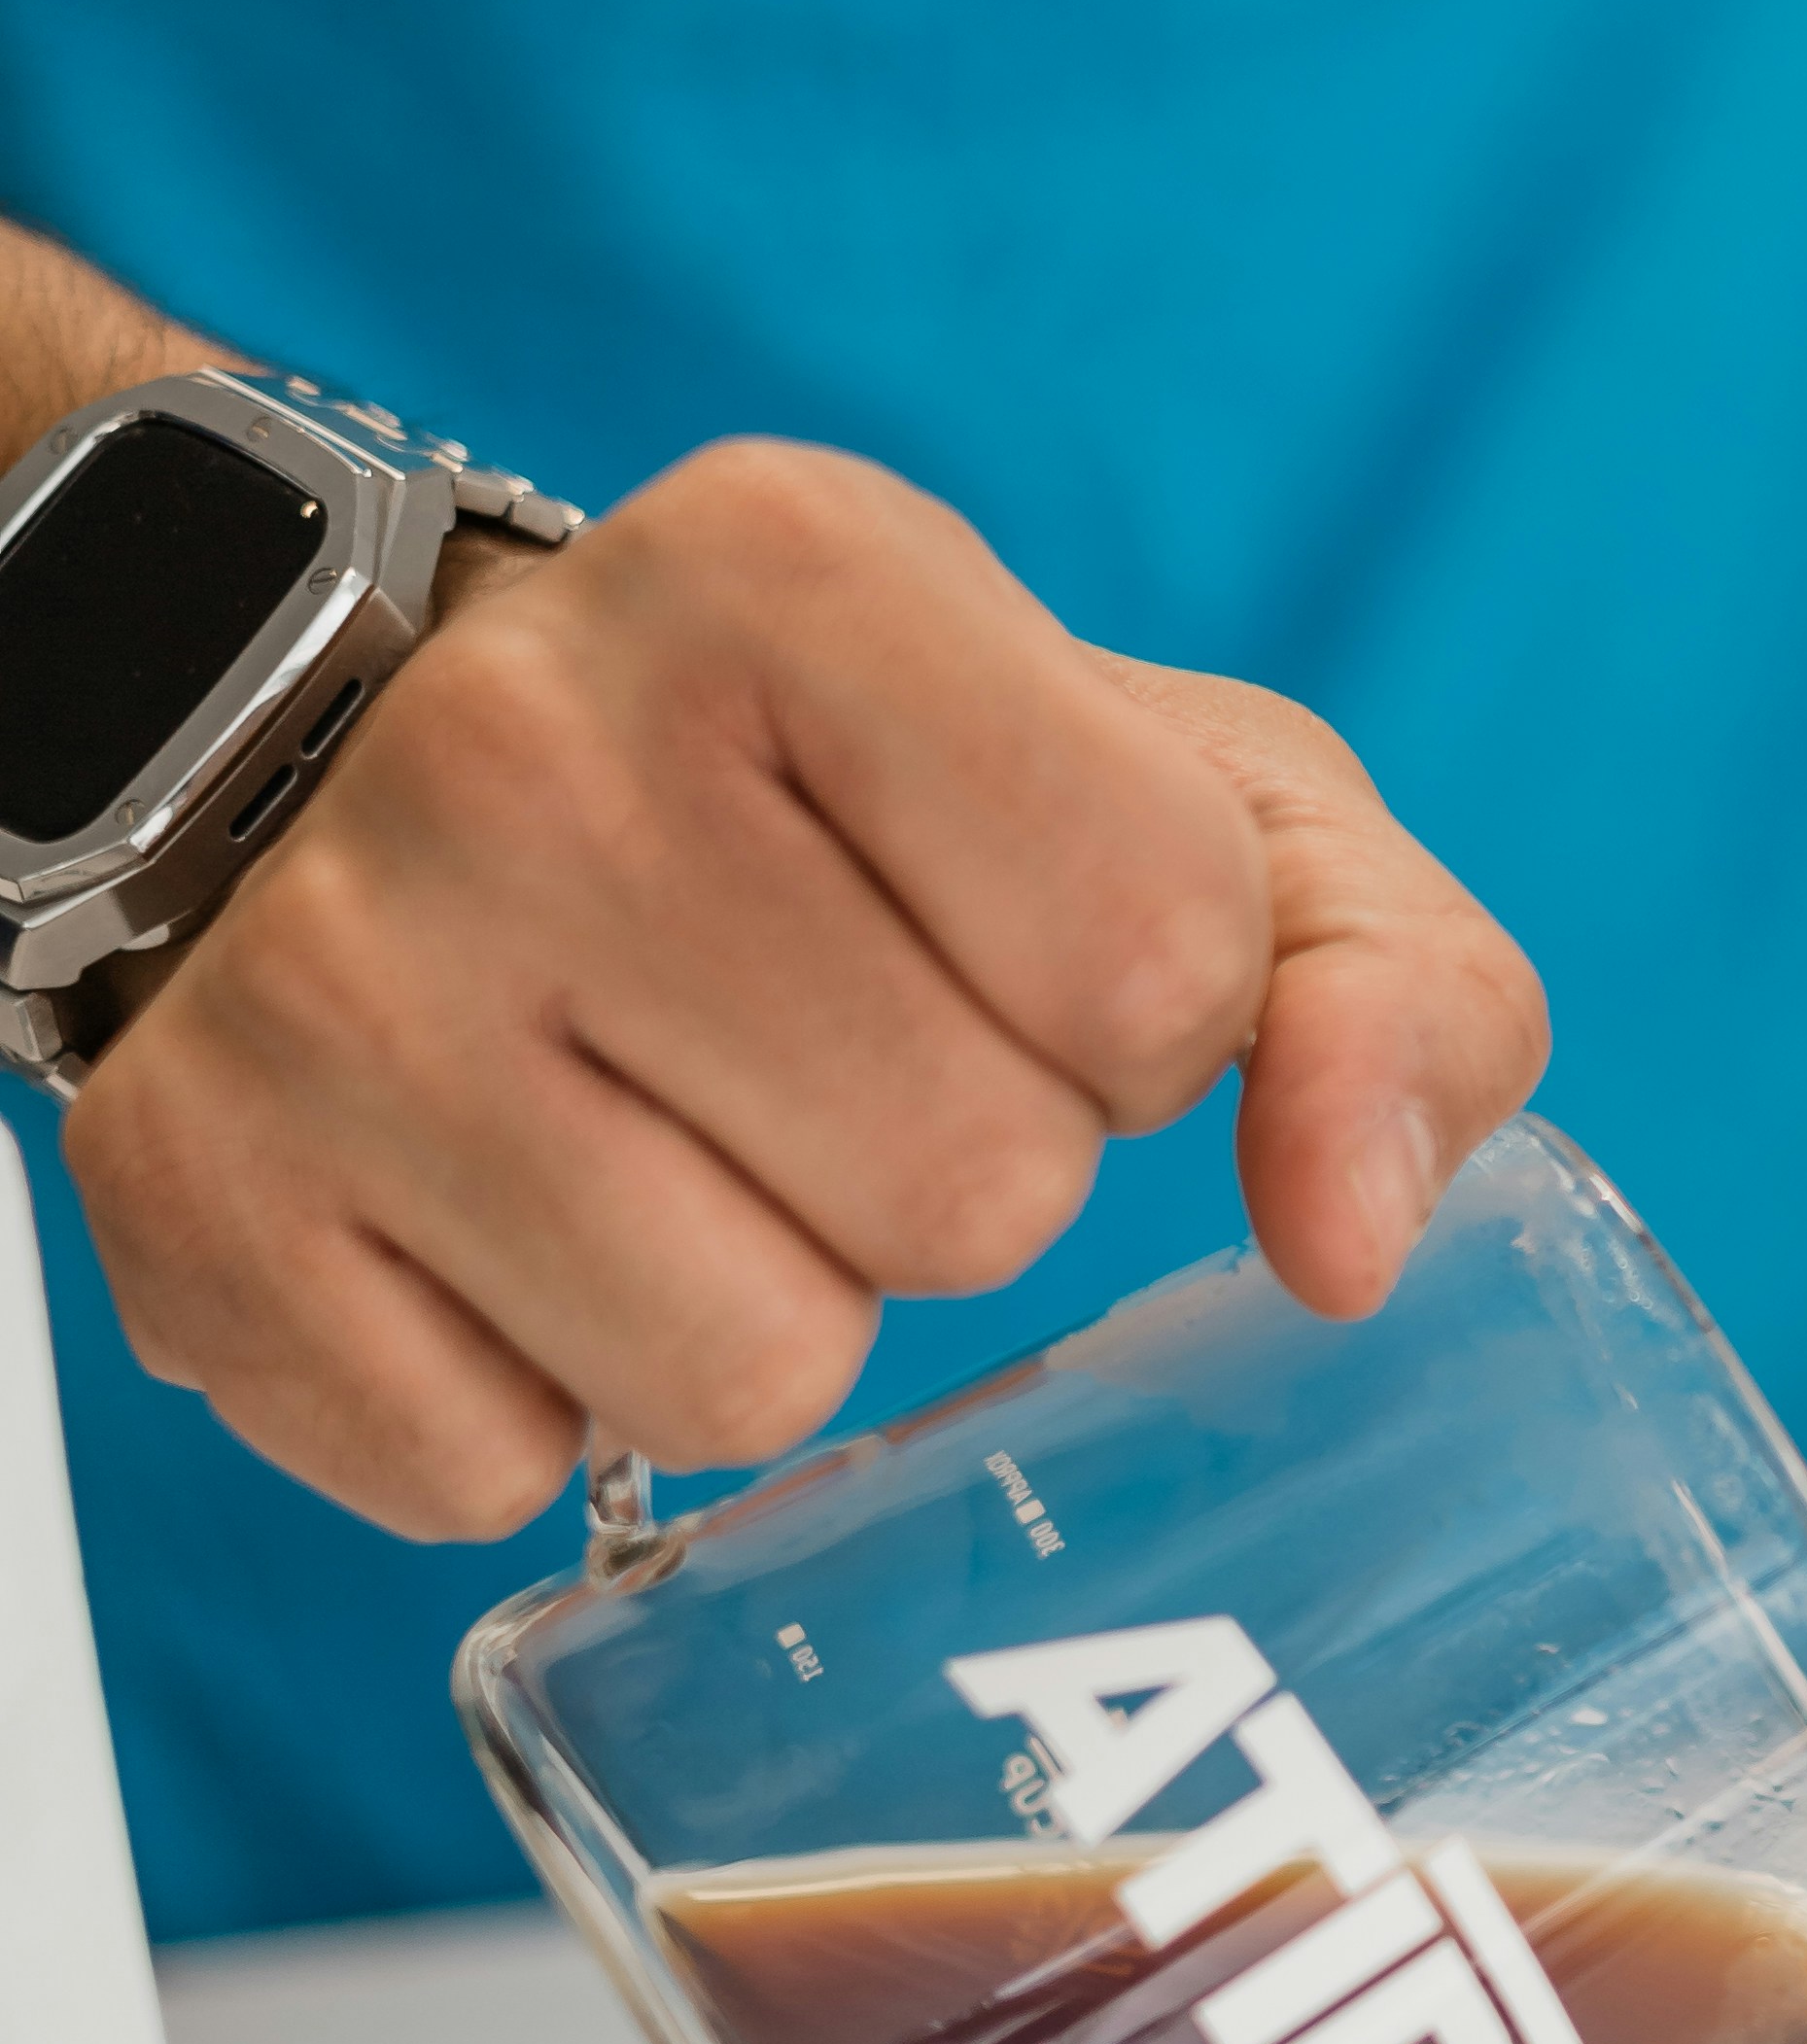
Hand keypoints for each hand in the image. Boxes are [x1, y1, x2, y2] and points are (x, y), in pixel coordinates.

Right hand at [66, 437, 1547, 1535]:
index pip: (1161, 965)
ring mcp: (322, 975)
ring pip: (748, 1377)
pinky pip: (501, 1475)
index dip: (1133, 1017)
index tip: (1006, 944)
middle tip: (823, 1052)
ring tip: (663, 1137)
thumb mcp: (1188, 812)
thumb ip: (1388, 984)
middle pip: (971, 1197)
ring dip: (763, 1306)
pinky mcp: (180, 1197)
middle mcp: (524, 739)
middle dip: (955, 1174)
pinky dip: (537, 1399)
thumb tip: (1354, 1236)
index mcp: (801, 568)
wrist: (371, 771)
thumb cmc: (860, 814)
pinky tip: (493, 1223)